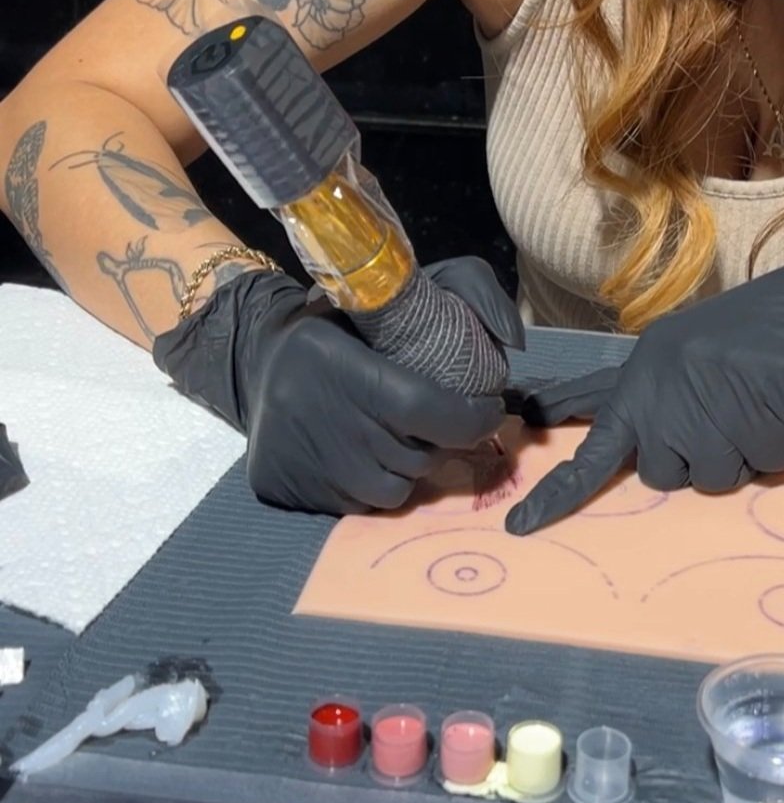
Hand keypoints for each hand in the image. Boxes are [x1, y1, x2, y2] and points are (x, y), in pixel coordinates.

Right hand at [153, 263, 507, 513]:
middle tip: (444, 422)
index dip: (471, 418)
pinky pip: (359, 507)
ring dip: (411, 469)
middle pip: (416, 456)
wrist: (253, 360)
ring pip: (393, 490)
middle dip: (443, 443)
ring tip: (403, 439)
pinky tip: (368, 456)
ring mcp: (303, 462)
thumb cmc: (336, 326)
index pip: (424, 408)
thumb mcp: (384, 299)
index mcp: (339, 363)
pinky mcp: (288, 492)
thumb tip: (512, 339)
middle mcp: (321, 418)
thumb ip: (458, 295)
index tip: (490, 410)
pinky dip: (374, 485)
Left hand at [505, 240, 783, 535]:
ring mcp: (706, 402)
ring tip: (762, 403)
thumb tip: (654, 456)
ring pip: (715, 477)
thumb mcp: (695, 356)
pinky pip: (762, 464)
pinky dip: (779, 444)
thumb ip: (668, 401)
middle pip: (667, 474)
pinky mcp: (753, 414)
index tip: (520, 528)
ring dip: (744, 452)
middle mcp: (665, 388)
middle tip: (733, 411)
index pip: (597, 444)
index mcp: (645, 373)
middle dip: (699, 458)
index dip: (559, 493)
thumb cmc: (763, 331)